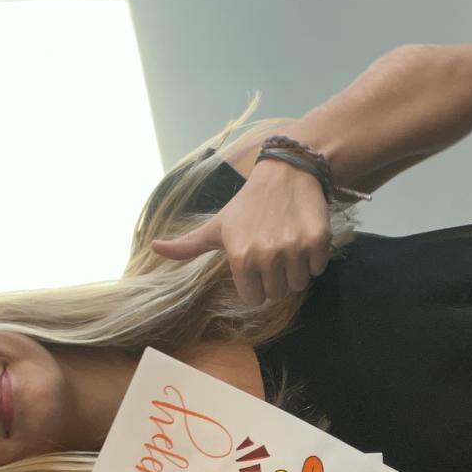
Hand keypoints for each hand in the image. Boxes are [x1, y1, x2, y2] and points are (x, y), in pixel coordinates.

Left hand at [150, 159, 331, 306]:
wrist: (286, 173)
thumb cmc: (247, 204)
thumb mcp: (217, 226)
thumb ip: (188, 246)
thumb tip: (153, 248)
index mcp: (240, 257)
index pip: (255, 298)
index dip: (257, 283)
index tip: (257, 263)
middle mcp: (267, 256)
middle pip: (277, 293)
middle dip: (276, 277)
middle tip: (274, 250)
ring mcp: (294, 249)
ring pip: (299, 283)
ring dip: (296, 268)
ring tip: (288, 243)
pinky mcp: (318, 242)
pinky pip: (318, 268)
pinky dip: (314, 257)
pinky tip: (303, 236)